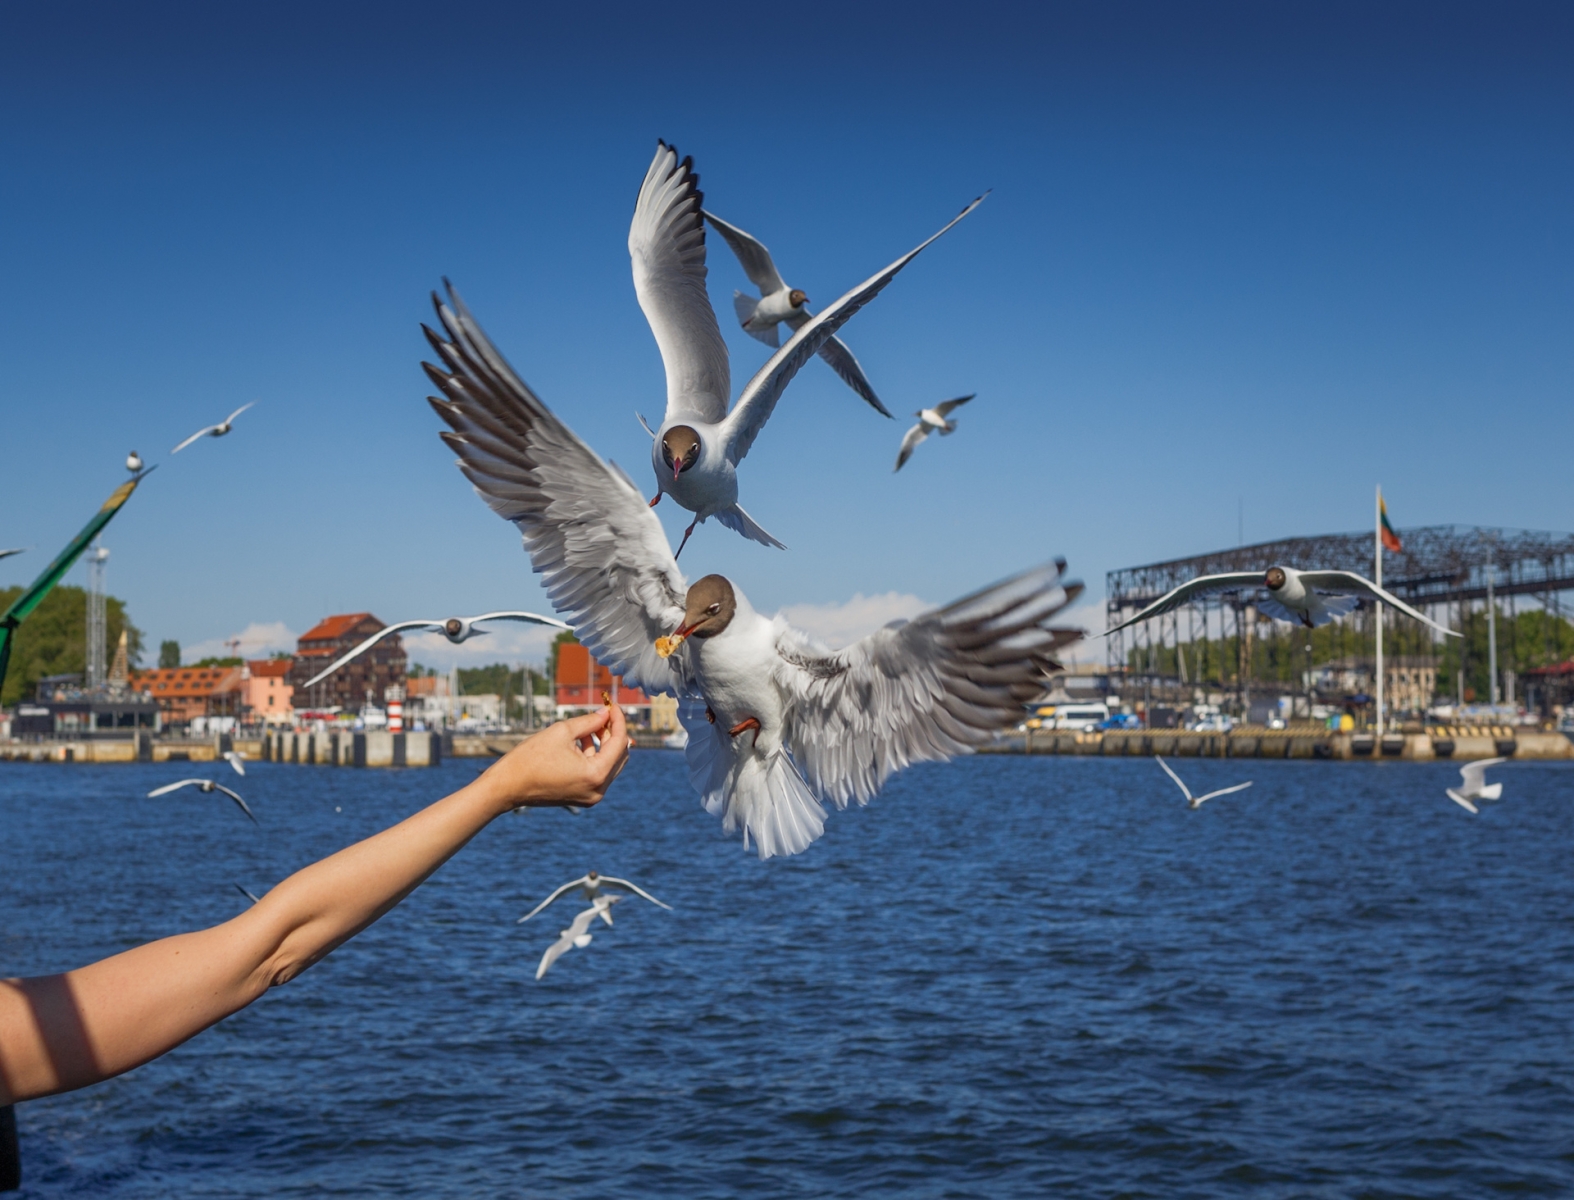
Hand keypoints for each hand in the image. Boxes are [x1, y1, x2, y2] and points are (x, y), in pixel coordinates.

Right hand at [475, 705, 630, 812]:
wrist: (506, 787)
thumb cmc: (530, 758)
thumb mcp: (562, 732)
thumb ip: (589, 721)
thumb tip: (605, 713)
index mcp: (595, 775)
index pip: (619, 742)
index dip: (618, 720)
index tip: (613, 705)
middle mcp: (598, 790)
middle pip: (619, 756)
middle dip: (613, 732)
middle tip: (604, 713)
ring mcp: (591, 796)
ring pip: (609, 764)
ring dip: (604, 743)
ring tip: (591, 725)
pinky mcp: (582, 797)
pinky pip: (597, 773)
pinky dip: (594, 756)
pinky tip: (583, 740)